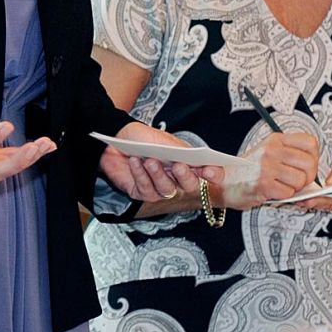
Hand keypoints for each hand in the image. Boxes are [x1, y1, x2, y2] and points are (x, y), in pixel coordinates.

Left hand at [98, 121, 221, 201]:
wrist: (118, 138)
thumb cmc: (144, 138)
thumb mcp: (164, 139)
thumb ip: (181, 149)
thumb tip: (196, 157)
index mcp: (188, 164)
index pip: (208, 174)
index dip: (214, 174)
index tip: (209, 171)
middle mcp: (177, 180)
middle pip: (189, 186)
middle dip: (185, 177)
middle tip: (178, 166)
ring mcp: (160, 188)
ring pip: (167, 190)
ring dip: (158, 175)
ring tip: (150, 160)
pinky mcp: (142, 193)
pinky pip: (145, 189)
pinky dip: (140, 174)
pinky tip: (135, 162)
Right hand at [214, 130, 318, 209]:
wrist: (222, 183)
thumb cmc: (246, 170)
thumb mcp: (267, 152)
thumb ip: (289, 154)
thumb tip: (313, 166)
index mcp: (275, 140)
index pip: (310, 142)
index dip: (313, 156)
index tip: (305, 164)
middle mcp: (271, 150)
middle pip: (310, 163)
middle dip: (307, 176)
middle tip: (296, 180)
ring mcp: (267, 166)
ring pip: (301, 180)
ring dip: (294, 188)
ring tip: (282, 185)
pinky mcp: (264, 184)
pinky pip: (289, 193)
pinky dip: (284, 196)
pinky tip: (273, 191)